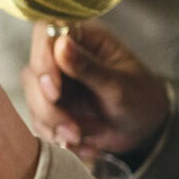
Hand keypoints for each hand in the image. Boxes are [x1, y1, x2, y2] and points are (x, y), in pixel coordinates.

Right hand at [21, 22, 167, 156]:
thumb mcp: (121, 86)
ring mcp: (54, 81)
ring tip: (82, 139)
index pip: (47, 34)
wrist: (145, 129)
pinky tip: (84, 145)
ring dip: (54, 125)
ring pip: (32, 100)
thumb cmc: (142, 98)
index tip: (55, 92)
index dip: (43, 60)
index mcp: (84, 38)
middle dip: (48, 107)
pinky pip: (39, 121)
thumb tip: (61, 43)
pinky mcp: (49, 104)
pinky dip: (58, 137)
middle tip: (73, 130)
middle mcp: (62, 56)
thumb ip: (89, 67)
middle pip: (34, 73)